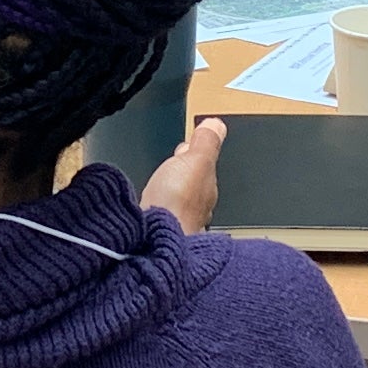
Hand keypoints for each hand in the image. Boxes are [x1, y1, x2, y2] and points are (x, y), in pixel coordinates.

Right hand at [139, 116, 228, 231]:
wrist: (154, 242)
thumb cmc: (178, 206)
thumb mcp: (196, 161)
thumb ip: (206, 143)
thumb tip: (217, 125)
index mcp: (206, 187)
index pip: (204, 165)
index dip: (194, 152)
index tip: (189, 142)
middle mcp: (195, 208)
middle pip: (190, 184)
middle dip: (182, 172)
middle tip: (177, 159)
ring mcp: (176, 222)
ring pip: (176, 200)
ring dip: (169, 190)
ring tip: (163, 182)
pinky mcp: (156, 231)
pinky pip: (159, 213)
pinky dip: (156, 206)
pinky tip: (149, 206)